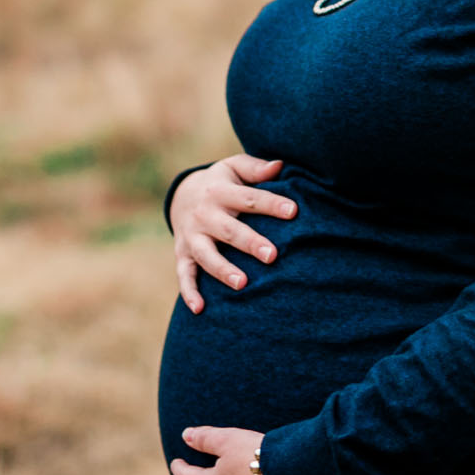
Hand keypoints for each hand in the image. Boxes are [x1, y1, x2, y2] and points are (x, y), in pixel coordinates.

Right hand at [171, 155, 297, 312]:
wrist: (181, 195)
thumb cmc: (221, 182)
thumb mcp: (234, 168)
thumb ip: (256, 168)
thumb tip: (280, 166)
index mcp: (220, 191)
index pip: (249, 198)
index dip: (271, 204)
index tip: (293, 211)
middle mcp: (204, 215)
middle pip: (229, 230)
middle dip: (250, 243)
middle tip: (273, 255)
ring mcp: (191, 236)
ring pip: (206, 256)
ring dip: (223, 270)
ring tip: (243, 284)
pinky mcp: (182, 254)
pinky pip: (184, 275)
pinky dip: (189, 292)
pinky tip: (199, 309)